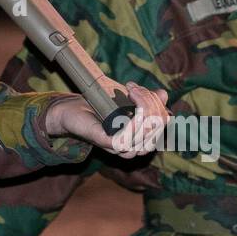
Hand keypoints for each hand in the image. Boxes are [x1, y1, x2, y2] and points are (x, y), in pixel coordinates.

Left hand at [45, 83, 169, 157]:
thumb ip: (145, 99)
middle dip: (151, 103)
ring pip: (146, 131)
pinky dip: (134, 122)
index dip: (159, 104)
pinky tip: (131, 108)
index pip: (163, 123)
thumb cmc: (98, 105)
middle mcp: (133, 145)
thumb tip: (164, 94)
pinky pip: (129, 138)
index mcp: (140, 136)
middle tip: (134, 89)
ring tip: (131, 92)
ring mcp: (121, 146)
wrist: (71, 109)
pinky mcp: (108, 144)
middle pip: (157, 126)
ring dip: (143, 107)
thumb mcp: (126, 100)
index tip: (140, 89)